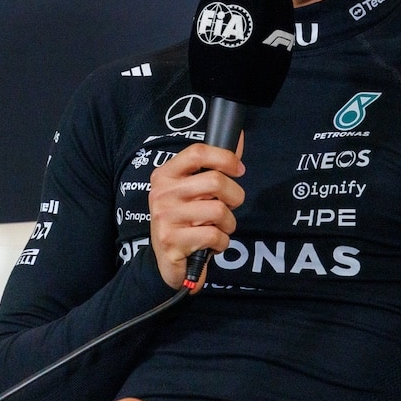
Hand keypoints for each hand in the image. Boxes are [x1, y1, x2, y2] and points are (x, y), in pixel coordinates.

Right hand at [148, 140, 245, 289]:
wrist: (168, 261)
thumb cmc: (186, 221)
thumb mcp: (193, 192)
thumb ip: (213, 169)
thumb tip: (237, 139)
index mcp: (166, 175)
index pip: (197, 152)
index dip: (224, 157)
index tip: (238, 169)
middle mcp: (162, 193)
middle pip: (215, 181)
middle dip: (234, 196)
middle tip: (229, 207)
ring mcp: (165, 218)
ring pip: (219, 211)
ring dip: (228, 223)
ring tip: (218, 228)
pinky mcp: (172, 242)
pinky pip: (214, 236)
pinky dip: (221, 242)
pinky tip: (211, 244)